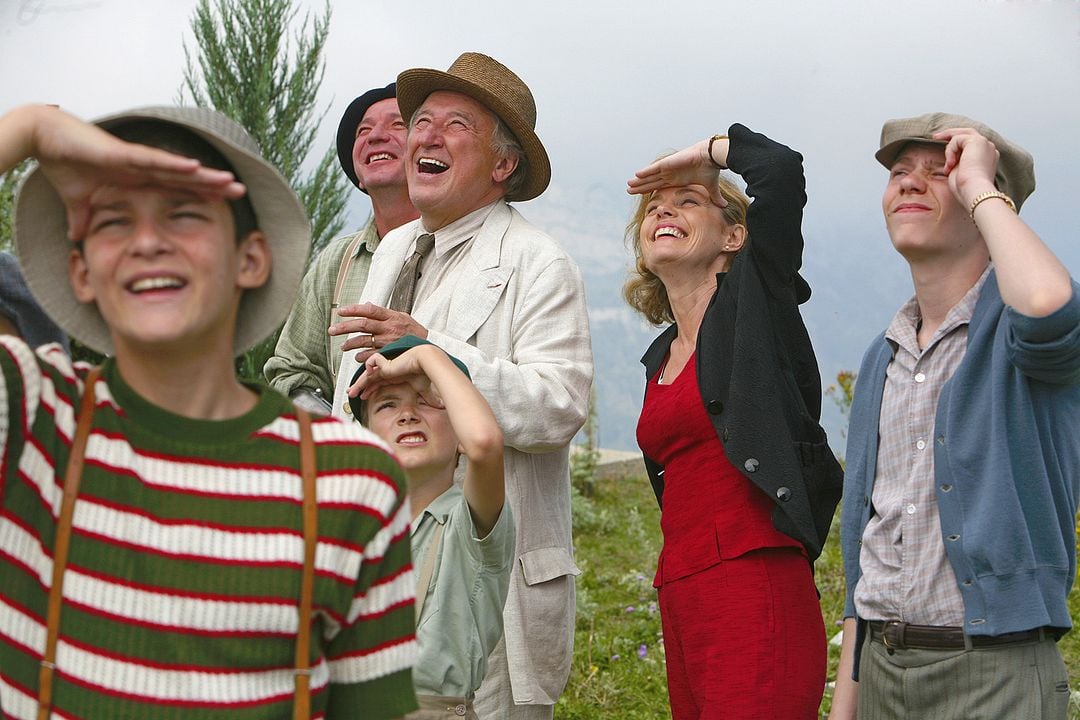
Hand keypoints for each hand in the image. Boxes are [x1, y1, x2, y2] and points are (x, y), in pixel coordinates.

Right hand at [12, 105, 245, 239]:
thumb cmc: (65, 165)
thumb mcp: (79, 202)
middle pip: (187, 178)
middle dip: (213, 185)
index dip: (201, 196)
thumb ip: (84, 218)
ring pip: (178, 169)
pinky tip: (196, 167)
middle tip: (242, 191)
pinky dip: (174, 164)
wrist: (44, 140)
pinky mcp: (123, 154)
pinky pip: (154, 160)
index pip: (178, 190)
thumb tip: (77, 238)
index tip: (225, 204)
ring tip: (229, 180)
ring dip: (203, 175)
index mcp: (139, 180)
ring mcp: (136, 160)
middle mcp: (144, 168)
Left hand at [330, 302, 428, 362]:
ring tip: (342, 346)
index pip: (369, 310)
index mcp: (391, 316)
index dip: (353, 309)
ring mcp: (388, 341)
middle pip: (362, 324)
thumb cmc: (415, 332)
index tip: (340, 311)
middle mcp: (389, 327)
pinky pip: (371, 355)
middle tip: (332, 330)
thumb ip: (384, 312)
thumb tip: (367, 304)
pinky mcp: (389, 353)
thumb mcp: (402, 316)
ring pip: (364, 341)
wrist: (429, 347)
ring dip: (350, 344)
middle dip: (344, 327)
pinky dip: (362, 356)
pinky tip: (356, 357)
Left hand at [348, 347, 444, 407]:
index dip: (369, 390)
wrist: (427, 361)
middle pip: (369, 379)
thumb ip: (429, 398)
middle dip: (359, 387)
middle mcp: (388, 371)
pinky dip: (368, 367)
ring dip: (359, 383)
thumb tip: (442, 406)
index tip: (363, 397)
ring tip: (352, 391)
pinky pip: (371, 362)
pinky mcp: (386, 362)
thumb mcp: (425, 390)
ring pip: (367, 374)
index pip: (378, 383)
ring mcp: (386, 366)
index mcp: (394, 376)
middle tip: (350, 394)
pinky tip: (368, 373)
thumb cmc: (426, 373)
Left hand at [626, 138, 727, 207]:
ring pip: (650, 176)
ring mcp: (668, 168)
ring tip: (628, 185)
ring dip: (639, 181)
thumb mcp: (710, 187)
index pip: (659, 186)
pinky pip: (655, 168)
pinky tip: (636, 175)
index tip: (641, 195)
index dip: (649, 190)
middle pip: (651, 182)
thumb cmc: (711, 169)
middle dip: (640, 186)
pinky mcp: (669, 163)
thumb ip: (714, 197)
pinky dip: (646, 172)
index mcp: (677, 180)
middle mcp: (670, 174)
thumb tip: (724, 206)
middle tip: (628, 191)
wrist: (713, 157)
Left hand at [932, 128, 999, 206]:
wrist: (974, 191)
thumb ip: (958, 163)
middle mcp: (989, 147)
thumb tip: (950, 160)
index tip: (943, 147)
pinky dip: (950, 151)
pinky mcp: (977, 141)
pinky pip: (957, 139)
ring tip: (948, 166)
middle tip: (935, 136)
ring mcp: (985, 143)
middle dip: (950, 134)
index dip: (957, 145)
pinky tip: (951, 164)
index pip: (971, 144)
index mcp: (987, 156)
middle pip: (968, 133)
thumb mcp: (961, 172)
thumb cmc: (966, 189)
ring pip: (961, 135)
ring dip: (949, 149)